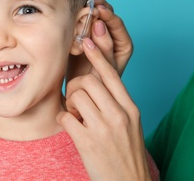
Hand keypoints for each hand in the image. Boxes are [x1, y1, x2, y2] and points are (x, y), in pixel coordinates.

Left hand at [58, 38, 150, 180]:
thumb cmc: (125, 152)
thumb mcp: (129, 124)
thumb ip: (115, 103)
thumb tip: (94, 82)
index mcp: (130, 108)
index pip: (112, 74)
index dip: (97, 55)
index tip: (87, 41)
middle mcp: (119, 115)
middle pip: (89, 80)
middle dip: (76, 85)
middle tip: (76, 100)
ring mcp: (103, 128)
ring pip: (76, 95)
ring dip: (70, 103)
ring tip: (76, 116)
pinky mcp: (87, 142)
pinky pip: (65, 117)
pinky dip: (63, 119)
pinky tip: (70, 127)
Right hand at [66, 0, 132, 80]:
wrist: (78, 91)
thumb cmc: (95, 85)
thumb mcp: (103, 68)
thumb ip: (104, 48)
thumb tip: (99, 24)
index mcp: (122, 44)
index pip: (117, 24)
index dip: (108, 15)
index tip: (98, 10)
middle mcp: (111, 37)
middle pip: (107, 16)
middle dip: (98, 8)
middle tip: (87, 4)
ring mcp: (97, 35)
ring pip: (94, 16)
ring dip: (87, 10)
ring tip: (78, 8)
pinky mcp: (84, 35)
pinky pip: (82, 21)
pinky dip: (78, 16)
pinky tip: (71, 16)